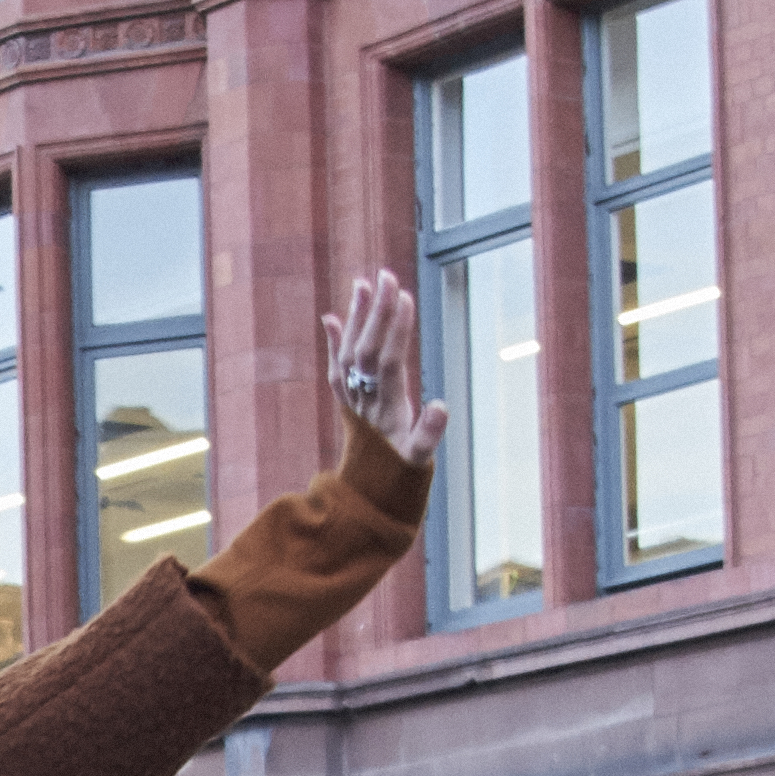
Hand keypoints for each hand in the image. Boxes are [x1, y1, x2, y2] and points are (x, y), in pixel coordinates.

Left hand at [324, 264, 443, 465]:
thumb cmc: (400, 482)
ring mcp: (354, 402)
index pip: (388, 363)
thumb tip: (441, 406)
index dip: (395, 331)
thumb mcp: (419, 463)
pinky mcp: (348, 404)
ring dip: (357, 319)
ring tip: (363, 283)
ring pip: (351, 354)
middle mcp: (365, 402)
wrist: (369, 500)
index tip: (404, 297)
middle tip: (385, 275)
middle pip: (367, 350)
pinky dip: (335, 343)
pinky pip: (338, 369)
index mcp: (386, 412)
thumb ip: (428, 436)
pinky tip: (333, 317)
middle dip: (376, 312)